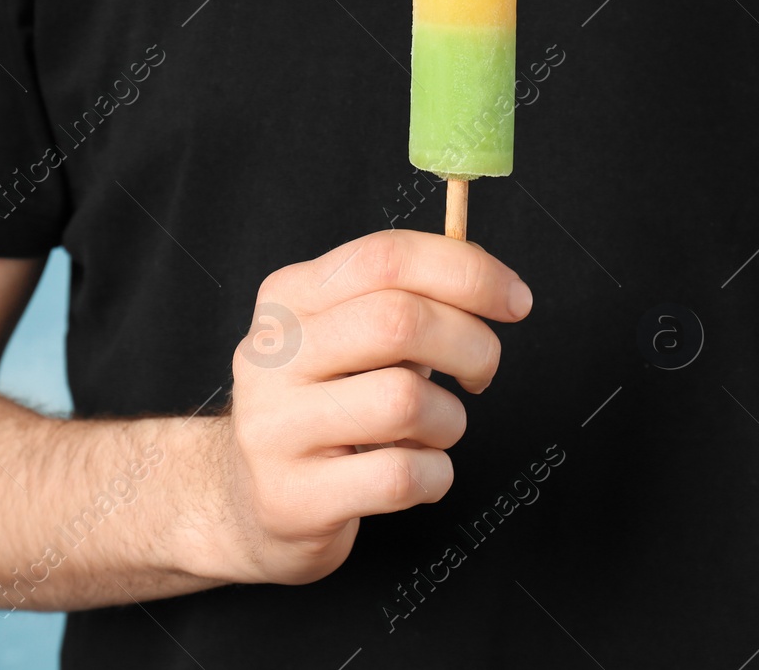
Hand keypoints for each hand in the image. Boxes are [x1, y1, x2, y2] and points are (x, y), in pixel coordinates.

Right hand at [206, 230, 532, 585]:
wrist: (243, 501)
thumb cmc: (325, 405)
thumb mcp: (347, 336)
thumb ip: (407, 300)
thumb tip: (493, 286)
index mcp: (289, 298)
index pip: (386, 257)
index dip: (467, 272)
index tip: (515, 300)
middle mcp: (272, 355)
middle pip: (399, 320)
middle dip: (472, 344)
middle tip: (482, 372)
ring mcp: (275, 428)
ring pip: (405, 400)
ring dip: (451, 420)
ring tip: (436, 430)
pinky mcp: (292, 498)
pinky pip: (400, 475)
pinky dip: (436, 475)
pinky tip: (419, 473)